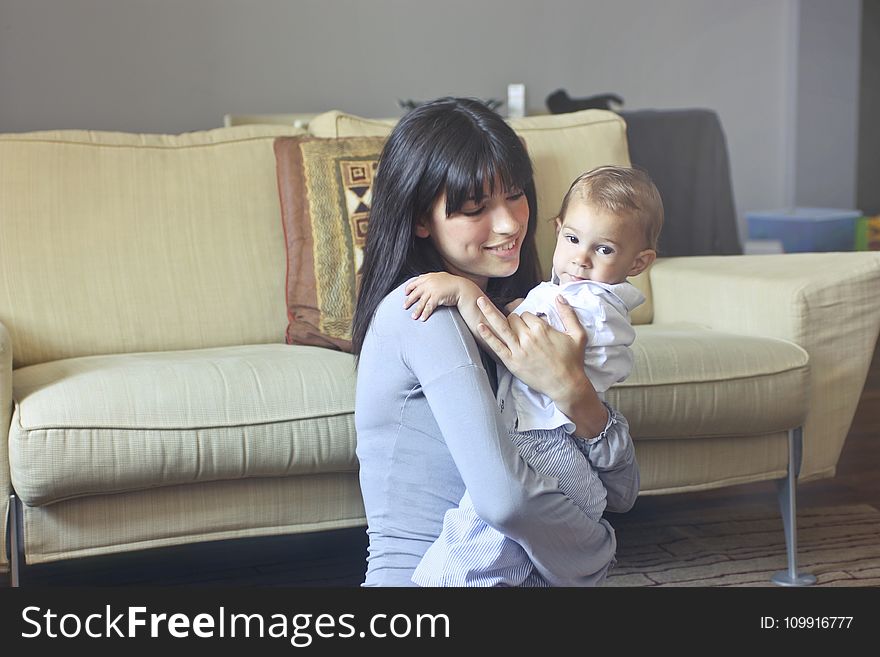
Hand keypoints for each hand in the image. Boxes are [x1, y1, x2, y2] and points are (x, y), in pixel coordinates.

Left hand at [403, 273, 468, 320]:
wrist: (462, 287)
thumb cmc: (452, 283)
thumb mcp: (440, 277)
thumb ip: (431, 278)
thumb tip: (422, 279)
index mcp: (429, 277)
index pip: (415, 282)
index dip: (409, 288)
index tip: (406, 293)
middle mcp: (429, 283)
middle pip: (415, 293)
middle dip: (409, 300)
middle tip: (405, 307)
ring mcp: (432, 290)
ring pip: (421, 302)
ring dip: (416, 310)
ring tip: (413, 317)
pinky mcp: (437, 297)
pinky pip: (428, 307)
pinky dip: (425, 313)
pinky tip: (422, 318)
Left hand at [477, 294, 606, 436]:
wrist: (566, 384)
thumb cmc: (573, 361)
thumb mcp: (578, 335)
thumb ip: (569, 314)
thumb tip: (559, 296)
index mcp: (542, 329)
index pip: (526, 314)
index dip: (526, 317)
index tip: (528, 322)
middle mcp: (528, 337)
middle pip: (513, 319)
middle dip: (513, 318)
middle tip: (516, 324)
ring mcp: (518, 350)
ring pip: (501, 326)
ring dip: (489, 312)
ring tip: (479, 301)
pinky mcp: (512, 362)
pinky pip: (497, 346)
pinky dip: (488, 336)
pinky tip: (480, 326)